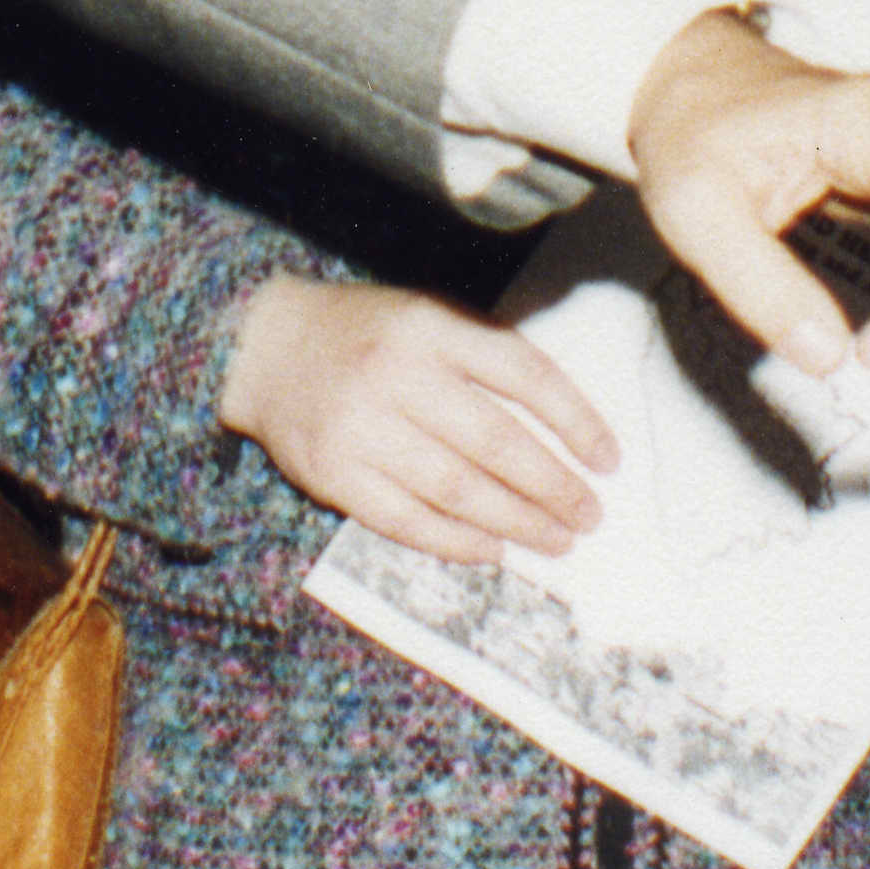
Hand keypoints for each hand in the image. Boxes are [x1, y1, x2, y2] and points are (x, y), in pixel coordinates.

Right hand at [222, 277, 619, 562]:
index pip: (524, 373)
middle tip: (589, 515)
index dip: (575, 420)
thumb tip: (562, 432)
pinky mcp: (334, 473)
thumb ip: (483, 360)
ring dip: (516, 522)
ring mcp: (362, 427)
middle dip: (553, 486)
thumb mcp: (425, 318)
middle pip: (496, 441)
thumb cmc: (362, 335)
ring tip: (555, 541)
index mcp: (431, 328)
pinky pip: (407, 520)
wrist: (262, 348)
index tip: (608, 459)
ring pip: (457, 489)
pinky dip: (456, 541)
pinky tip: (492, 550)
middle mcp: (398, 374)